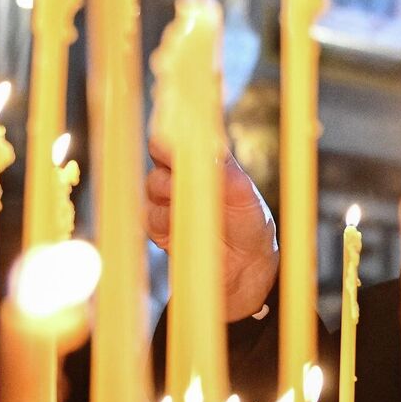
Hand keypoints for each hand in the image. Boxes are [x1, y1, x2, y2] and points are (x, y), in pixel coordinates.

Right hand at [146, 134, 279, 322]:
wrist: (244, 269)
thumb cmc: (251, 227)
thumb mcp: (247, 199)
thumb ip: (229, 175)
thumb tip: (211, 154)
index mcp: (209, 159)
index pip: (185, 134)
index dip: (177, 131)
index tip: (177, 137)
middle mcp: (185, 174)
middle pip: (159, 152)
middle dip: (168, 161)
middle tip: (181, 175)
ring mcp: (170, 198)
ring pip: (153, 185)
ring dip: (169, 197)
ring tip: (194, 213)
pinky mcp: (159, 225)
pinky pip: (149, 217)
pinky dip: (164, 224)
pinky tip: (182, 232)